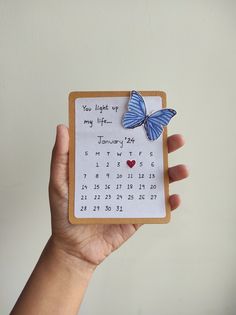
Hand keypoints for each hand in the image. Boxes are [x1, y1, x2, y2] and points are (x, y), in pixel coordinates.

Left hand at [49, 125, 188, 268]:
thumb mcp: (59, 182)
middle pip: (146, 159)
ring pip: (156, 181)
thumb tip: (62, 128)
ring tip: (182, 168)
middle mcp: (122, 178)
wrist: (73, 248)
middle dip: (164, 147)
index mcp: (107, 167)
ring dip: (172, 173)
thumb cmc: (64, 214)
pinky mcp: (137, 215)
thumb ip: (61, 157)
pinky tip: (174, 198)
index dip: (137, 131)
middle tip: (175, 138)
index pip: (124, 144)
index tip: (149, 117)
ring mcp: (132, 196)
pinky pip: (156, 208)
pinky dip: (168, 203)